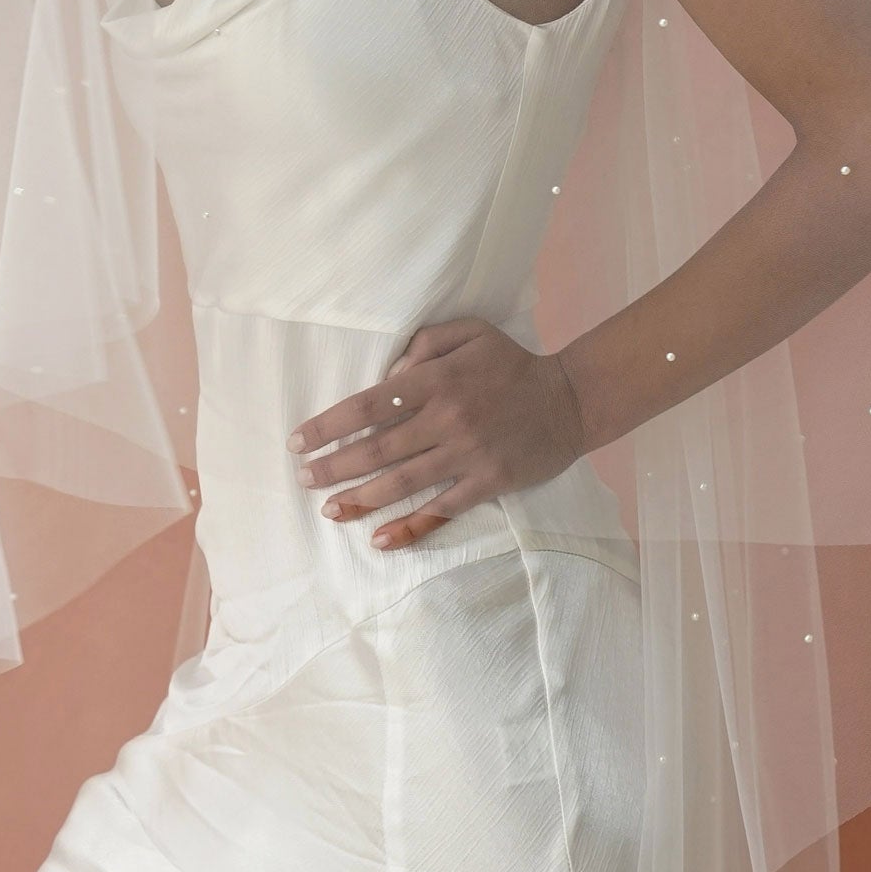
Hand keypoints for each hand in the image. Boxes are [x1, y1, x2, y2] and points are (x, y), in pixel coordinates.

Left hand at [286, 317, 587, 551]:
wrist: (570, 399)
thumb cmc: (512, 363)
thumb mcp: (470, 333)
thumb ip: (423, 344)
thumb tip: (385, 376)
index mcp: (437, 380)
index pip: (368, 405)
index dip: (329, 425)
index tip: (300, 440)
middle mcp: (447, 419)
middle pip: (376, 449)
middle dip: (333, 466)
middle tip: (303, 478)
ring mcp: (468, 454)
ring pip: (401, 483)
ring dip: (359, 498)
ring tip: (328, 509)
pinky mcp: (488, 482)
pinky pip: (441, 511)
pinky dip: (409, 527)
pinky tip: (380, 539)